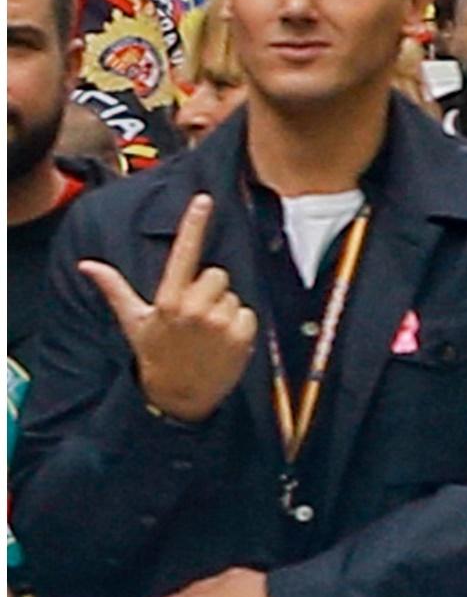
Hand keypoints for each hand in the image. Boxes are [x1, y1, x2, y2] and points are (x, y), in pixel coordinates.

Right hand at [79, 193, 256, 421]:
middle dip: (210, 290)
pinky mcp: (241, 335)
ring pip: (234, 295)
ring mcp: (219, 322)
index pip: (184, 253)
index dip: (193, 224)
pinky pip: (249, 313)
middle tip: (196, 316)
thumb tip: (87, 265)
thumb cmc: (156, 353)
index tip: (203, 199)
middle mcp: (195, 308)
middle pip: (217, 274)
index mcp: (169, 299)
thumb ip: (115, 288)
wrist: (179, 396)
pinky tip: (224, 342)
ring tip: (208, 333)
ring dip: (225, 309)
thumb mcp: (134, 321)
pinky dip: (240, 325)